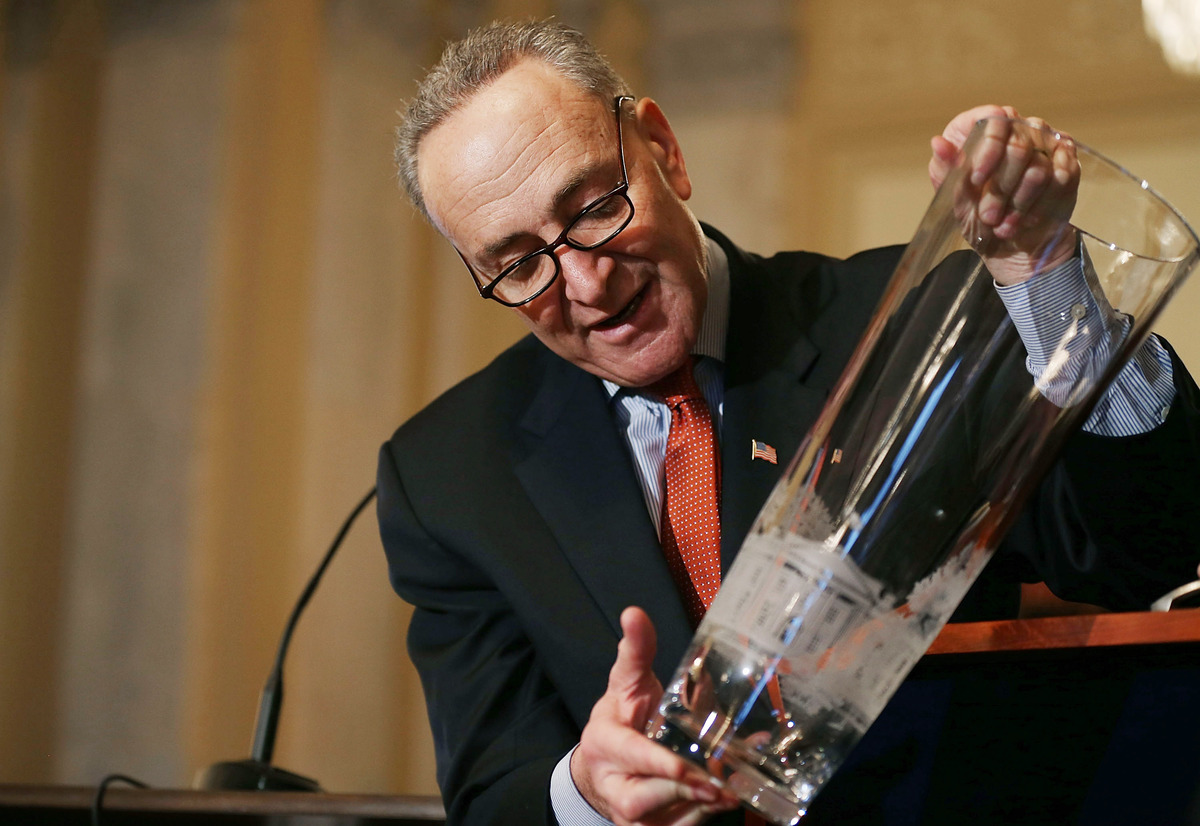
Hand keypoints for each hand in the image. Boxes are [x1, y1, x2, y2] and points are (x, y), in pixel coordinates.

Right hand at [572, 607, 738, 824]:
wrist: (604, 767)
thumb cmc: (622, 719)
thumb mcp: (626, 683)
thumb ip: (636, 651)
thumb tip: (634, 613)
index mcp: (605, 743)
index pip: (632, 756)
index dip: (662, 765)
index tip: (691, 769)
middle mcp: (614, 785)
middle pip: (648, 797)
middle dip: (687, 791)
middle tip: (722, 785)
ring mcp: (631, 815)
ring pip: (667, 820)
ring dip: (702, 807)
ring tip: (731, 792)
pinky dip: (704, 817)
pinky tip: (728, 800)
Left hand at [929, 105, 1079, 284]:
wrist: (1011, 246)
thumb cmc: (979, 217)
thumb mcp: (955, 198)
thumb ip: (945, 169)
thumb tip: (938, 143)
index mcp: (986, 131)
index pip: (992, 119)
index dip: (987, 148)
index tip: (976, 179)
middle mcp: (1018, 129)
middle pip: (1017, 146)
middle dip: (1000, 189)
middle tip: (988, 215)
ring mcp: (1046, 145)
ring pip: (1037, 167)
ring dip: (1018, 203)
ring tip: (1003, 224)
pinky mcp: (1067, 164)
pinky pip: (1060, 179)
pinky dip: (1040, 206)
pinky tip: (1028, 220)